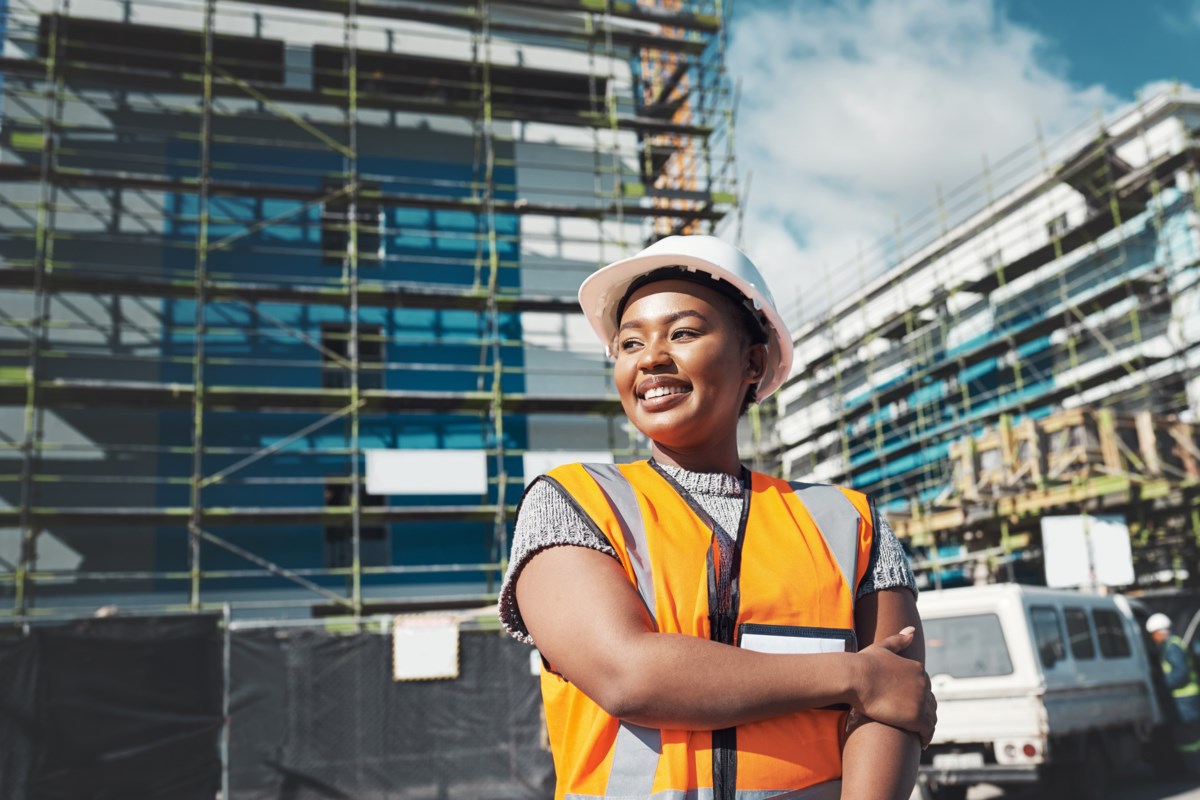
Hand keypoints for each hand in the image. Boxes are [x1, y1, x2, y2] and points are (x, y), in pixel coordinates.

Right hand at [851, 626, 936, 747]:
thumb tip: (912, 630)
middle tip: (916, 722)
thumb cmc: (863, 663)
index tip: (910, 705)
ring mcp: (921, 700)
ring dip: (927, 726)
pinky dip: (926, 737)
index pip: (925, 686)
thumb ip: (898, 639)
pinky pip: (928, 731)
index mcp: (917, 669)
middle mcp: (923, 684)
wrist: (855, 677)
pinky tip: (921, 742)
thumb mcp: (882, 647)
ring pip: (931, 717)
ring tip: (919, 734)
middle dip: (925, 712)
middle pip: (930, 702)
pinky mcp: (917, 718)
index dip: (918, 697)